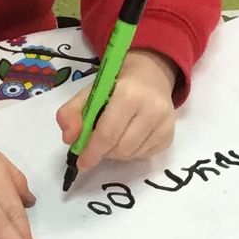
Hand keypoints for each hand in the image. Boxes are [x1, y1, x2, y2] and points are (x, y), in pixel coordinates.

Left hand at [56, 49, 178, 175]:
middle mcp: (152, 110)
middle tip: (97, 144)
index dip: (92, 152)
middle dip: (104, 151)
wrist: (151, 75)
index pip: (108, 133)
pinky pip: (144, 156)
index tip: (81, 163)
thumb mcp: (91, 91)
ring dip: (116, 152)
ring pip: (131, 155)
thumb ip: (72, 112)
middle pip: (120, 149)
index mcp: (129, 94)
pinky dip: (131, 152)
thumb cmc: (117, 83)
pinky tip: (130, 135)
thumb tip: (69, 139)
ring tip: (115, 136)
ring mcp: (164, 124)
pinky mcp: (169, 136)